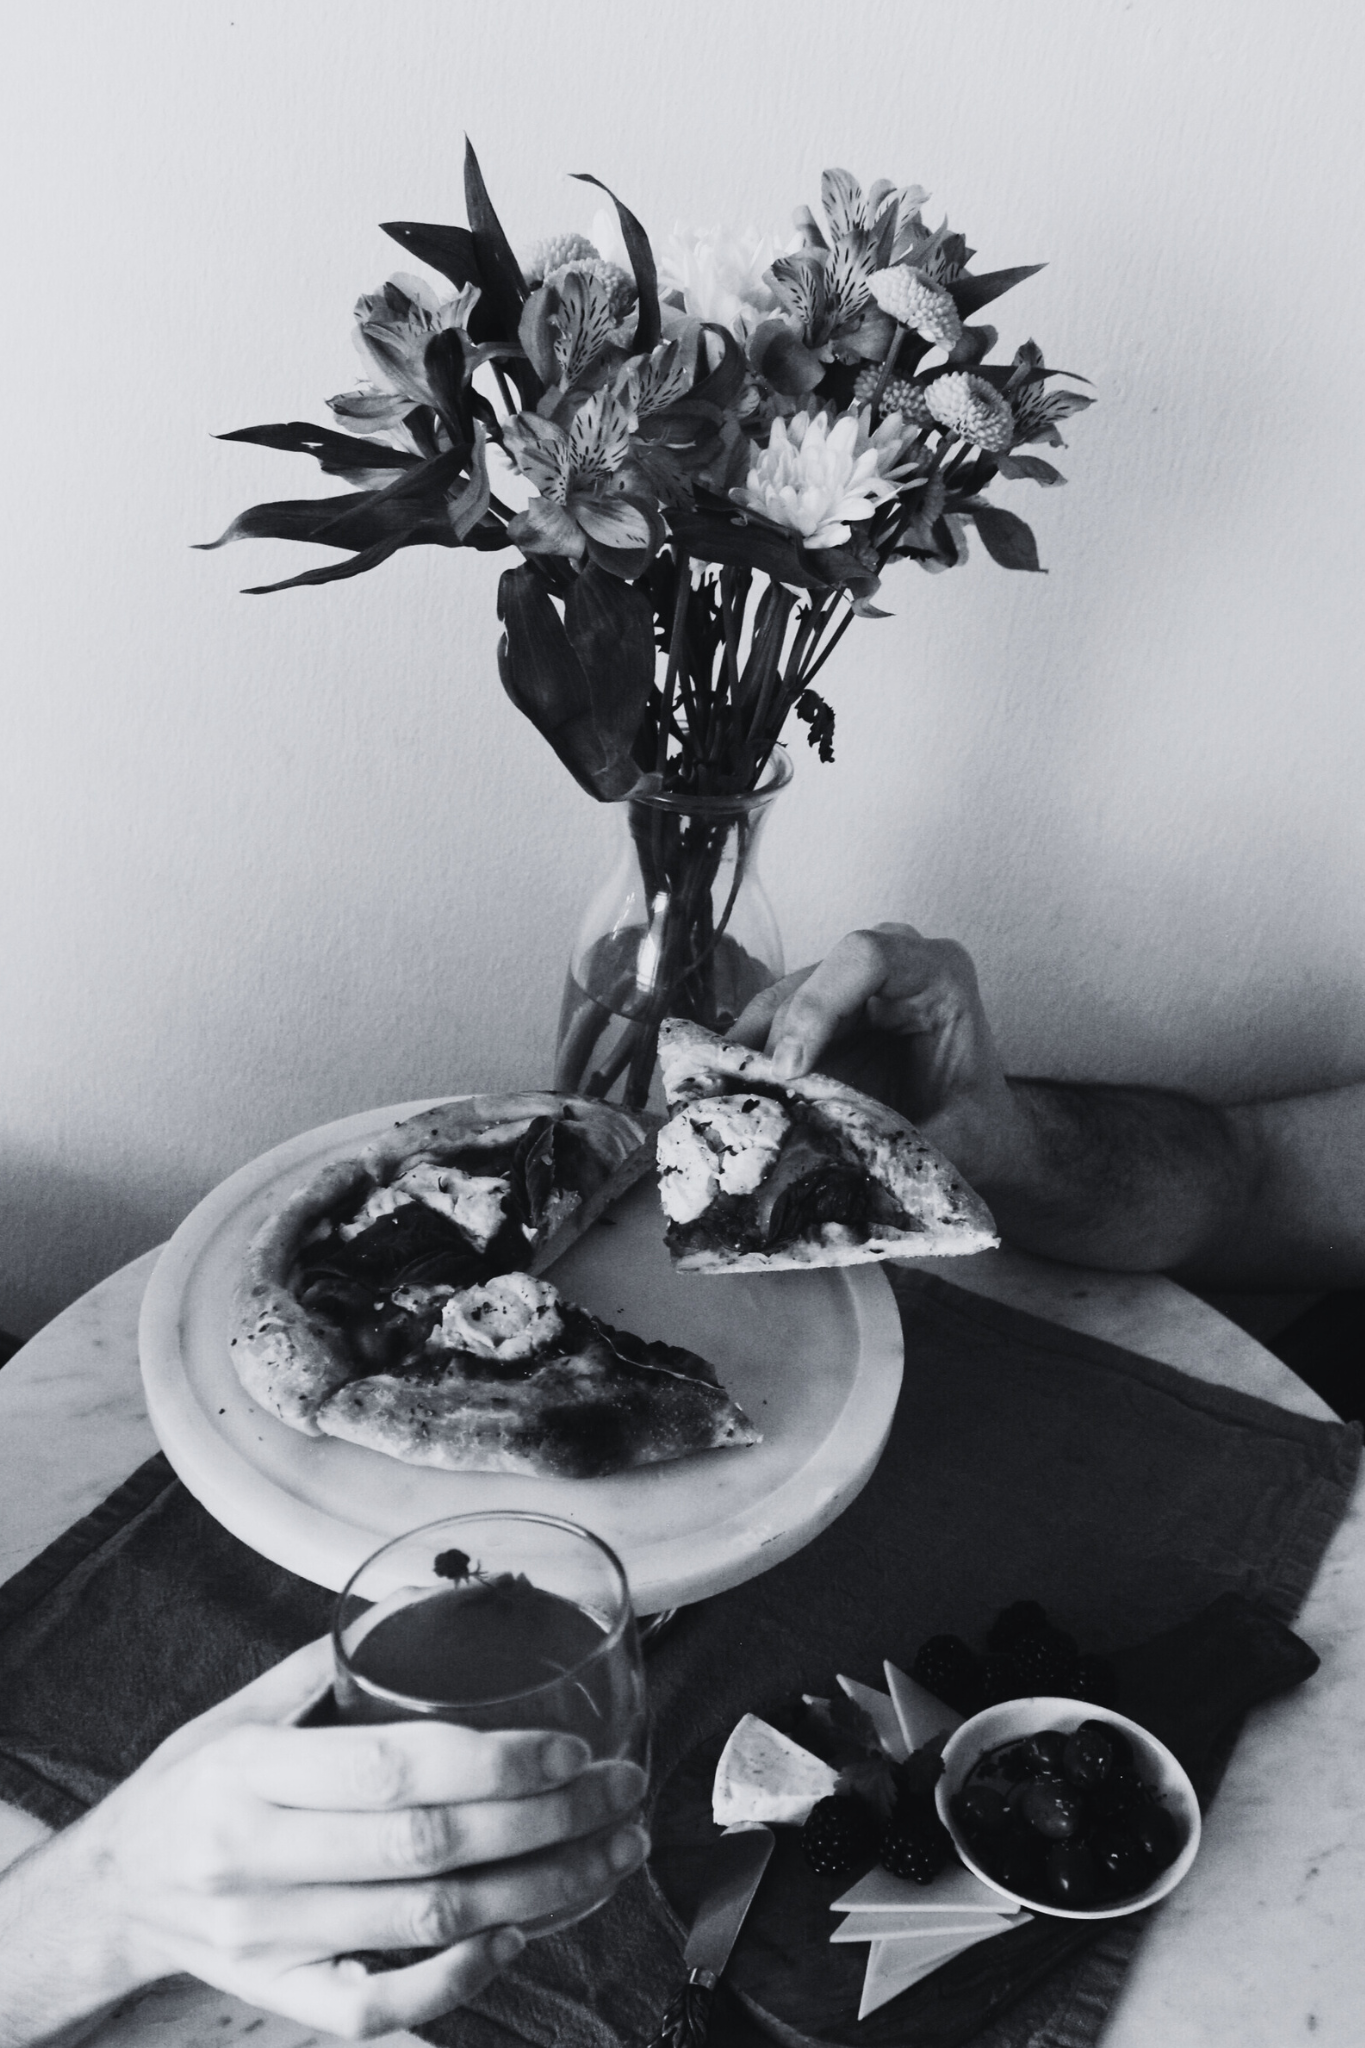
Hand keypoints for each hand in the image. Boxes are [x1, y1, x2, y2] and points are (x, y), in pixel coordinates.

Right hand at [0, 1638, 646, 2042]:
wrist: (110, 1893)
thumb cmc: (187, 1788)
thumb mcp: (236, 1713)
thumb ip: (328, 1665)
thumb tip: (426, 1596)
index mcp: (249, 1773)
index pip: (394, 1768)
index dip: (495, 1761)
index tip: (572, 1747)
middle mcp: (257, 1860)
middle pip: (428, 1849)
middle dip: (546, 1823)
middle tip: (621, 1794)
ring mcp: (269, 1941)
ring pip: (426, 1925)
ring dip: (537, 1891)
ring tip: (609, 1854)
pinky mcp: (279, 1997)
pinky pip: (377, 2004)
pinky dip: (457, 1979)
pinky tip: (520, 1936)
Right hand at [731, 923, 1023, 1183]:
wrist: (980, 1138)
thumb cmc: (979, 1130)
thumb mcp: (959, 1142)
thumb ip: (906, 1148)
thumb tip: (834, 1161)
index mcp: (939, 974)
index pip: (867, 958)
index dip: (819, 1004)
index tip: (790, 1069)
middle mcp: (892, 963)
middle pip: (813, 979)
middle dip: (778, 1038)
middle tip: (752, 1097)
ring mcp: (852, 985)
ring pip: (782, 1001)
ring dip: (751, 1050)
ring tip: (727, 1098)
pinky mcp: (822, 1014)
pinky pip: (771, 1023)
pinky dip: (748, 1057)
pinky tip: (726, 1089)